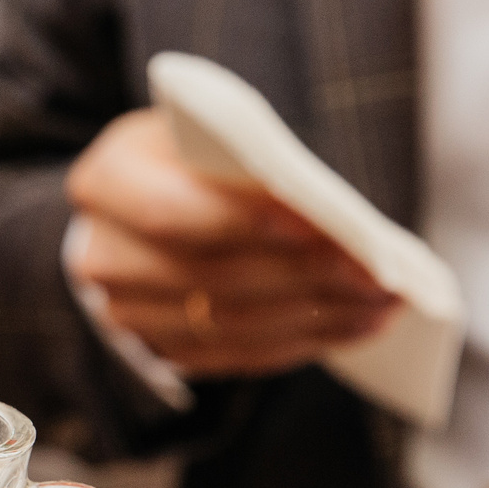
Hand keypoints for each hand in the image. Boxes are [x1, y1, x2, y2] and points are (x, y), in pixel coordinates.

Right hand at [64, 109, 396, 375]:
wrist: (136, 208)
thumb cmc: (186, 156)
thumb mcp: (202, 131)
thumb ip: (243, 158)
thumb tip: (320, 209)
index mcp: (106, 183)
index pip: (170, 212)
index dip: (242, 221)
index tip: (315, 223)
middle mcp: (105, 257)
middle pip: (209, 276)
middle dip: (302, 274)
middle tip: (377, 272)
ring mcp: (127, 313)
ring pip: (229, 324)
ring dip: (315, 315)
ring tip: (383, 301)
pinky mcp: (163, 350)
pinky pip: (239, 355)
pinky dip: (303, 341)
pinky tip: (356, 323)